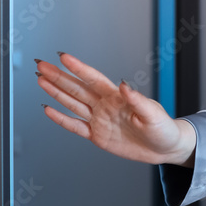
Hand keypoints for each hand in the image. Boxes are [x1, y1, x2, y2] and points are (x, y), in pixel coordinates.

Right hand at [35, 52, 195, 166]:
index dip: (78, 68)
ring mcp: (100, 119)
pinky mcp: (97, 135)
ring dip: (56, 92)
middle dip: (59, 76)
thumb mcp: (153, 114)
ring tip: (41, 80)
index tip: (63, 57)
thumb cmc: (163, 128)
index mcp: (118, 97)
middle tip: (42, 65)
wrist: (164, 148)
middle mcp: (105, 105)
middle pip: (77, 88)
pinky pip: (75, 126)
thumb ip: (137, 100)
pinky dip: (61, 119)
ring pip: (72, 103)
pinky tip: (49, 109)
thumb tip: (125, 85)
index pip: (94, 79)